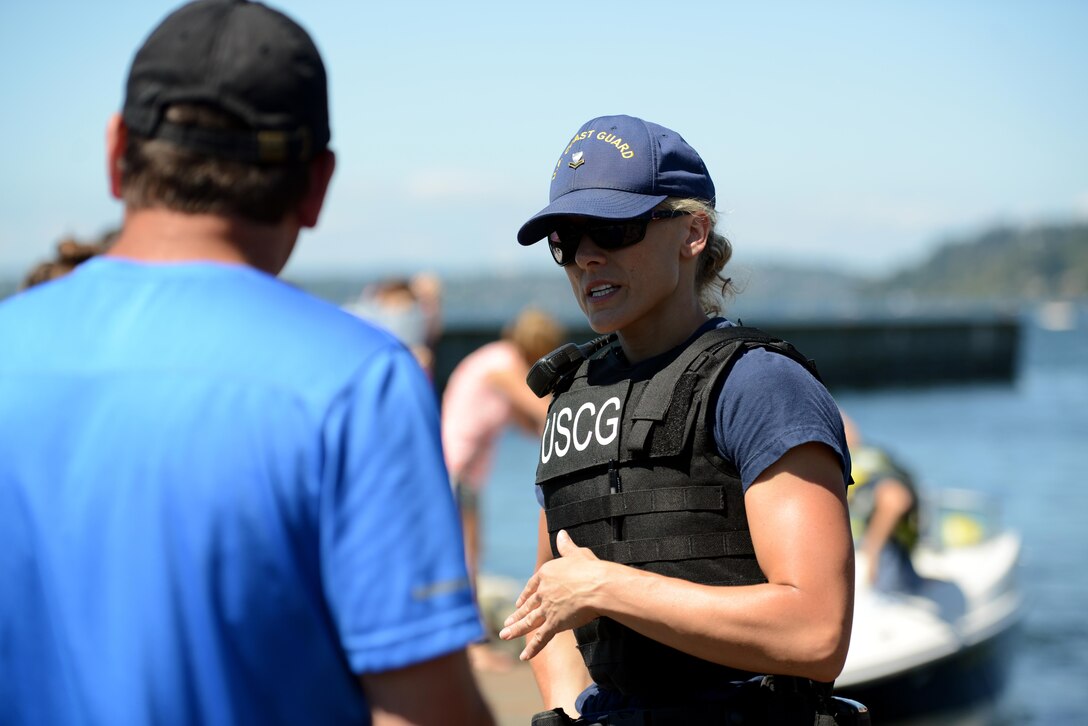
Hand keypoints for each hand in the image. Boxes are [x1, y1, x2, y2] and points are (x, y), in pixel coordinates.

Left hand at [498, 530, 604, 659]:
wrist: (597, 585)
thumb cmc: (591, 568)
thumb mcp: (577, 554)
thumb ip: (566, 546)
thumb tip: (562, 534)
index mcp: (546, 574)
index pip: (532, 586)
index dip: (525, 595)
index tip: (519, 602)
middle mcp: (543, 592)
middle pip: (527, 605)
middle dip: (516, 615)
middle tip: (507, 621)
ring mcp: (547, 609)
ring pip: (528, 621)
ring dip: (515, 629)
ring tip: (504, 635)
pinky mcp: (554, 623)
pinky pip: (540, 638)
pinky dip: (532, 648)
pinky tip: (523, 656)